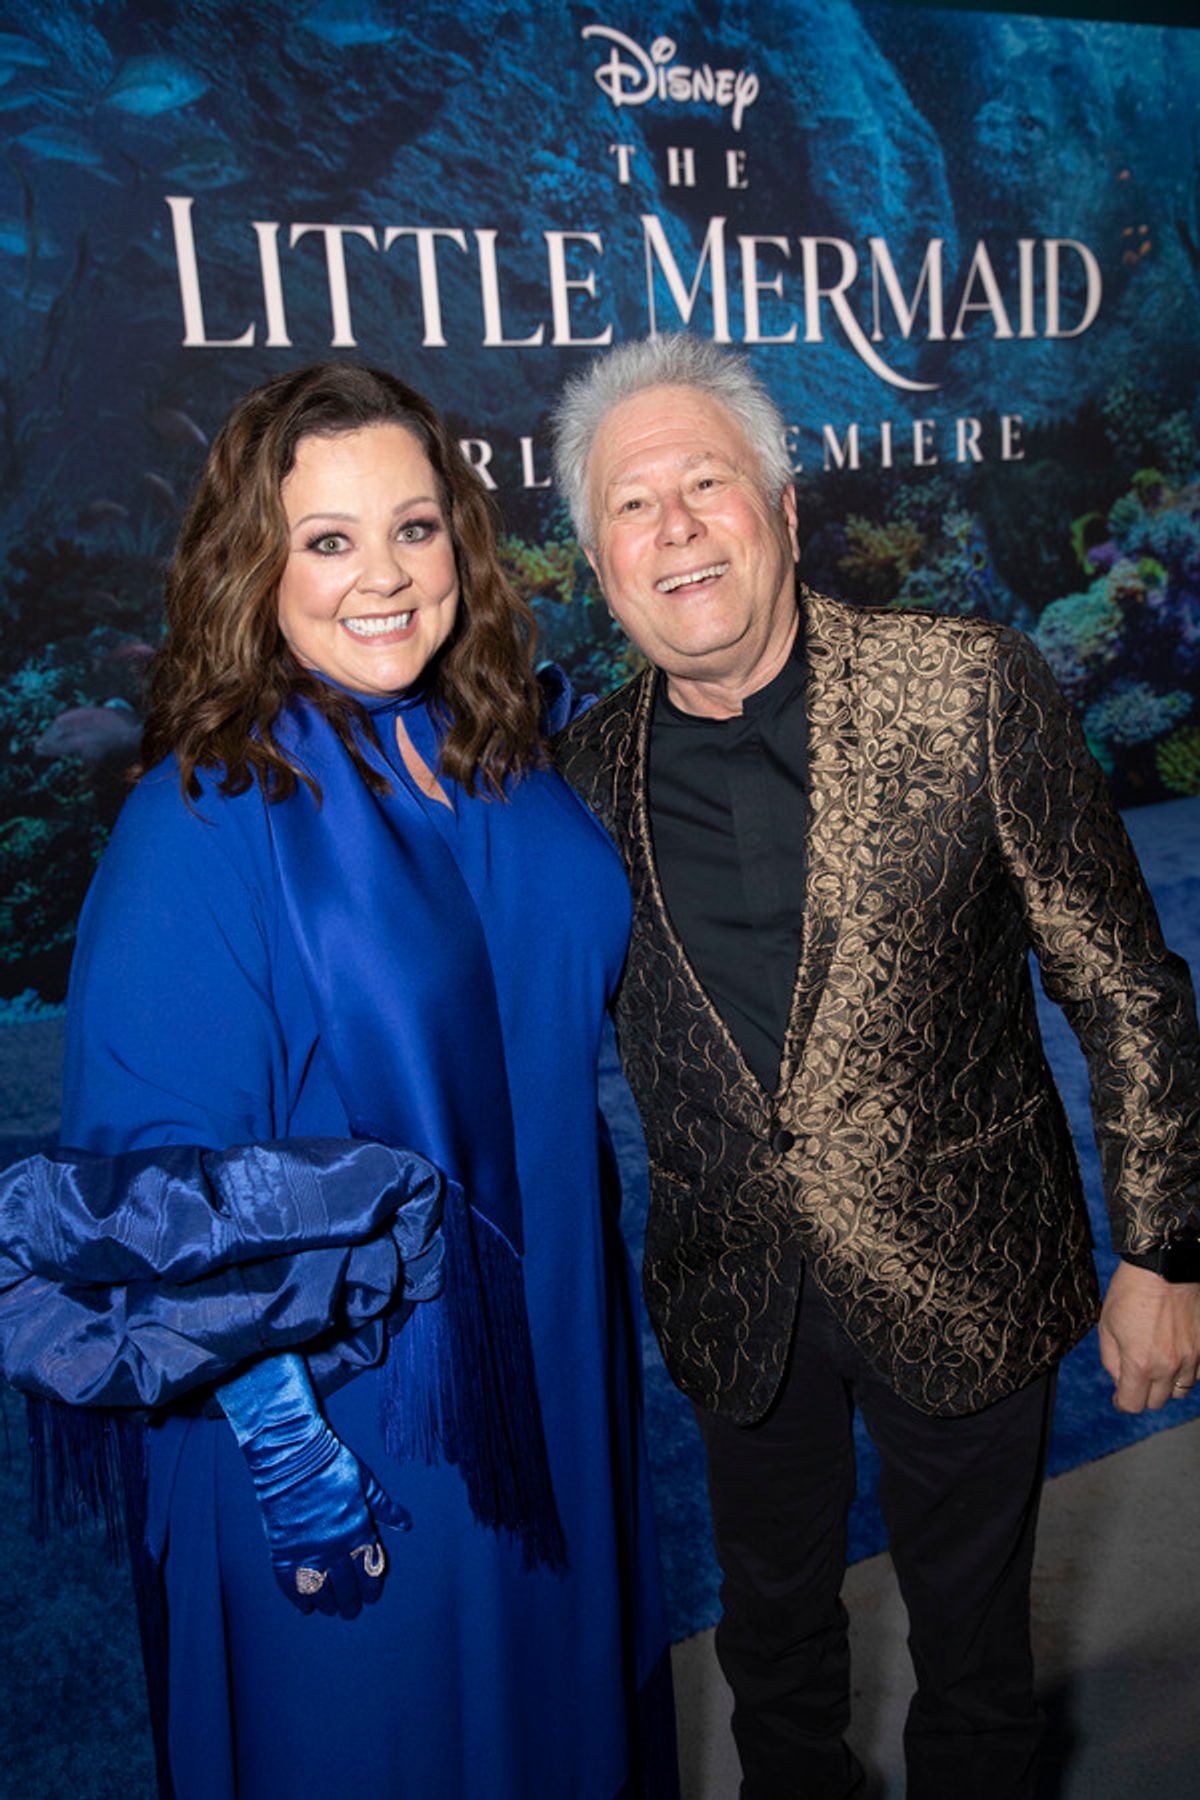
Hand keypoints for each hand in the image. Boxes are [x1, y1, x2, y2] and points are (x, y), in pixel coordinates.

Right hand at [218, 1352, 409, 1616]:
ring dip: (327, 1603)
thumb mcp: (367, 1483)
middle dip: (350, 1602)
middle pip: (346, 1586)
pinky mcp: (283, 1551)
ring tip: (330, 1609)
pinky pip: (291, 1584)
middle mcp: (335, 1547)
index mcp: (359, 1531)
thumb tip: (406, 1524)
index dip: (371, 1586)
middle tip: (350, 1611)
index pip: (369, 1569)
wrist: (293, 1457)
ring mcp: (308, 1551)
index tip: (371, 1596)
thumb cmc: (332, 1465)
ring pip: (321, 1590)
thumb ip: (385, 1508)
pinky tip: (303, 1606)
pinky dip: (297, 1598)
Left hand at [1097, 1261, 1199, 1412]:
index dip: (1122, 1402)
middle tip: (1136, 1376)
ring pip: (1180, 1390)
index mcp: (1140, 1363)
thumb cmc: (1131, 1291)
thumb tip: (1119, 1380)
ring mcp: (1192, 1357)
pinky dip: (1187, 1371)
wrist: (1163, 1264)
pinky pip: (1198, 1374)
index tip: (1120, 1397)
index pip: (1133, 1404)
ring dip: (1167, 1383)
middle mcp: (1169, 1366)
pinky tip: (1176, 1356)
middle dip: (1143, 1393)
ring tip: (1157, 1364)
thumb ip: (1111, 1360)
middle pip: (1157, 1402)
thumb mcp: (1106, 1325)